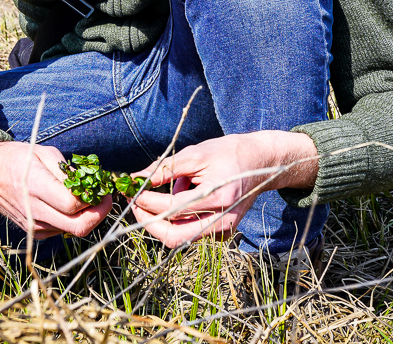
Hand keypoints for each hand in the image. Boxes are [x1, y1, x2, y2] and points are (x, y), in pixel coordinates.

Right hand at [0, 141, 111, 238]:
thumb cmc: (19, 158)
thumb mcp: (45, 153)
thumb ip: (69, 173)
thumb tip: (92, 188)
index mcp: (36, 186)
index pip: (73, 205)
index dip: (94, 200)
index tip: (103, 190)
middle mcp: (35, 210)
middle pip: (78, 227)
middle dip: (99, 215)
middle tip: (105, 200)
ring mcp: (33, 225)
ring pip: (71, 231)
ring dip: (86, 217)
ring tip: (87, 199)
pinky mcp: (33, 232)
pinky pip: (61, 231)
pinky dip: (71, 221)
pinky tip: (68, 206)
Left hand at [129, 131, 317, 247]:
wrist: (260, 162)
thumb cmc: (228, 153)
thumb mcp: (196, 153)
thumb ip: (166, 168)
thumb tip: (138, 178)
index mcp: (219, 197)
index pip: (172, 209)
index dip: (147, 202)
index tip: (132, 190)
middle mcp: (223, 220)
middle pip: (174, 237)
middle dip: (148, 222)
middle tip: (135, 204)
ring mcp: (224, 230)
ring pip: (181, 238)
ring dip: (161, 221)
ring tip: (157, 196)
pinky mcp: (222, 232)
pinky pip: (190, 234)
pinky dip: (175, 221)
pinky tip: (175, 201)